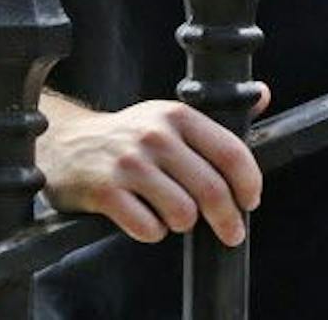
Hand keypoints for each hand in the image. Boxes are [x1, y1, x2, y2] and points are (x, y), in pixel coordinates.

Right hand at [35, 96, 265, 245]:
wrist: (64, 144)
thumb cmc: (126, 136)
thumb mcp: (168, 117)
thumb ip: (216, 115)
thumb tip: (263, 95)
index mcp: (176, 115)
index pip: (231, 152)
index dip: (249, 183)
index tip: (251, 201)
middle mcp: (154, 135)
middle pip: (211, 190)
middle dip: (228, 220)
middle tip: (231, 234)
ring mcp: (128, 164)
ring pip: (182, 214)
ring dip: (182, 224)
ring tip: (172, 215)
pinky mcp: (105, 191)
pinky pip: (148, 229)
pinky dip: (152, 232)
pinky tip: (144, 218)